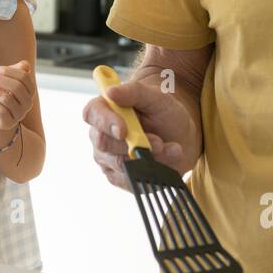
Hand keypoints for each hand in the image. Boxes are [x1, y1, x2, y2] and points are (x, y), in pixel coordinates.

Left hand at [0, 60, 34, 130]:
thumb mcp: (5, 78)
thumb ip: (16, 69)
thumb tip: (25, 65)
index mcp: (29, 91)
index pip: (24, 77)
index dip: (9, 71)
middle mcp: (27, 103)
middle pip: (17, 87)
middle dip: (0, 80)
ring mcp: (19, 115)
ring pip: (8, 99)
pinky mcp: (8, 123)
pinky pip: (2, 112)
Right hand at [82, 79, 198, 190]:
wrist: (180, 136)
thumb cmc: (165, 113)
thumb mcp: (158, 97)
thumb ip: (135, 92)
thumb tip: (111, 92)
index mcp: (104, 109)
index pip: (92, 113)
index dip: (105, 122)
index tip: (124, 130)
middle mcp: (100, 134)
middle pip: (103, 143)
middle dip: (133, 145)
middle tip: (159, 142)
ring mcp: (106, 157)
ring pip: (120, 164)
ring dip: (149, 159)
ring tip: (171, 149)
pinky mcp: (118, 177)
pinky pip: (130, 180)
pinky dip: (151, 172)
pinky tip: (166, 162)